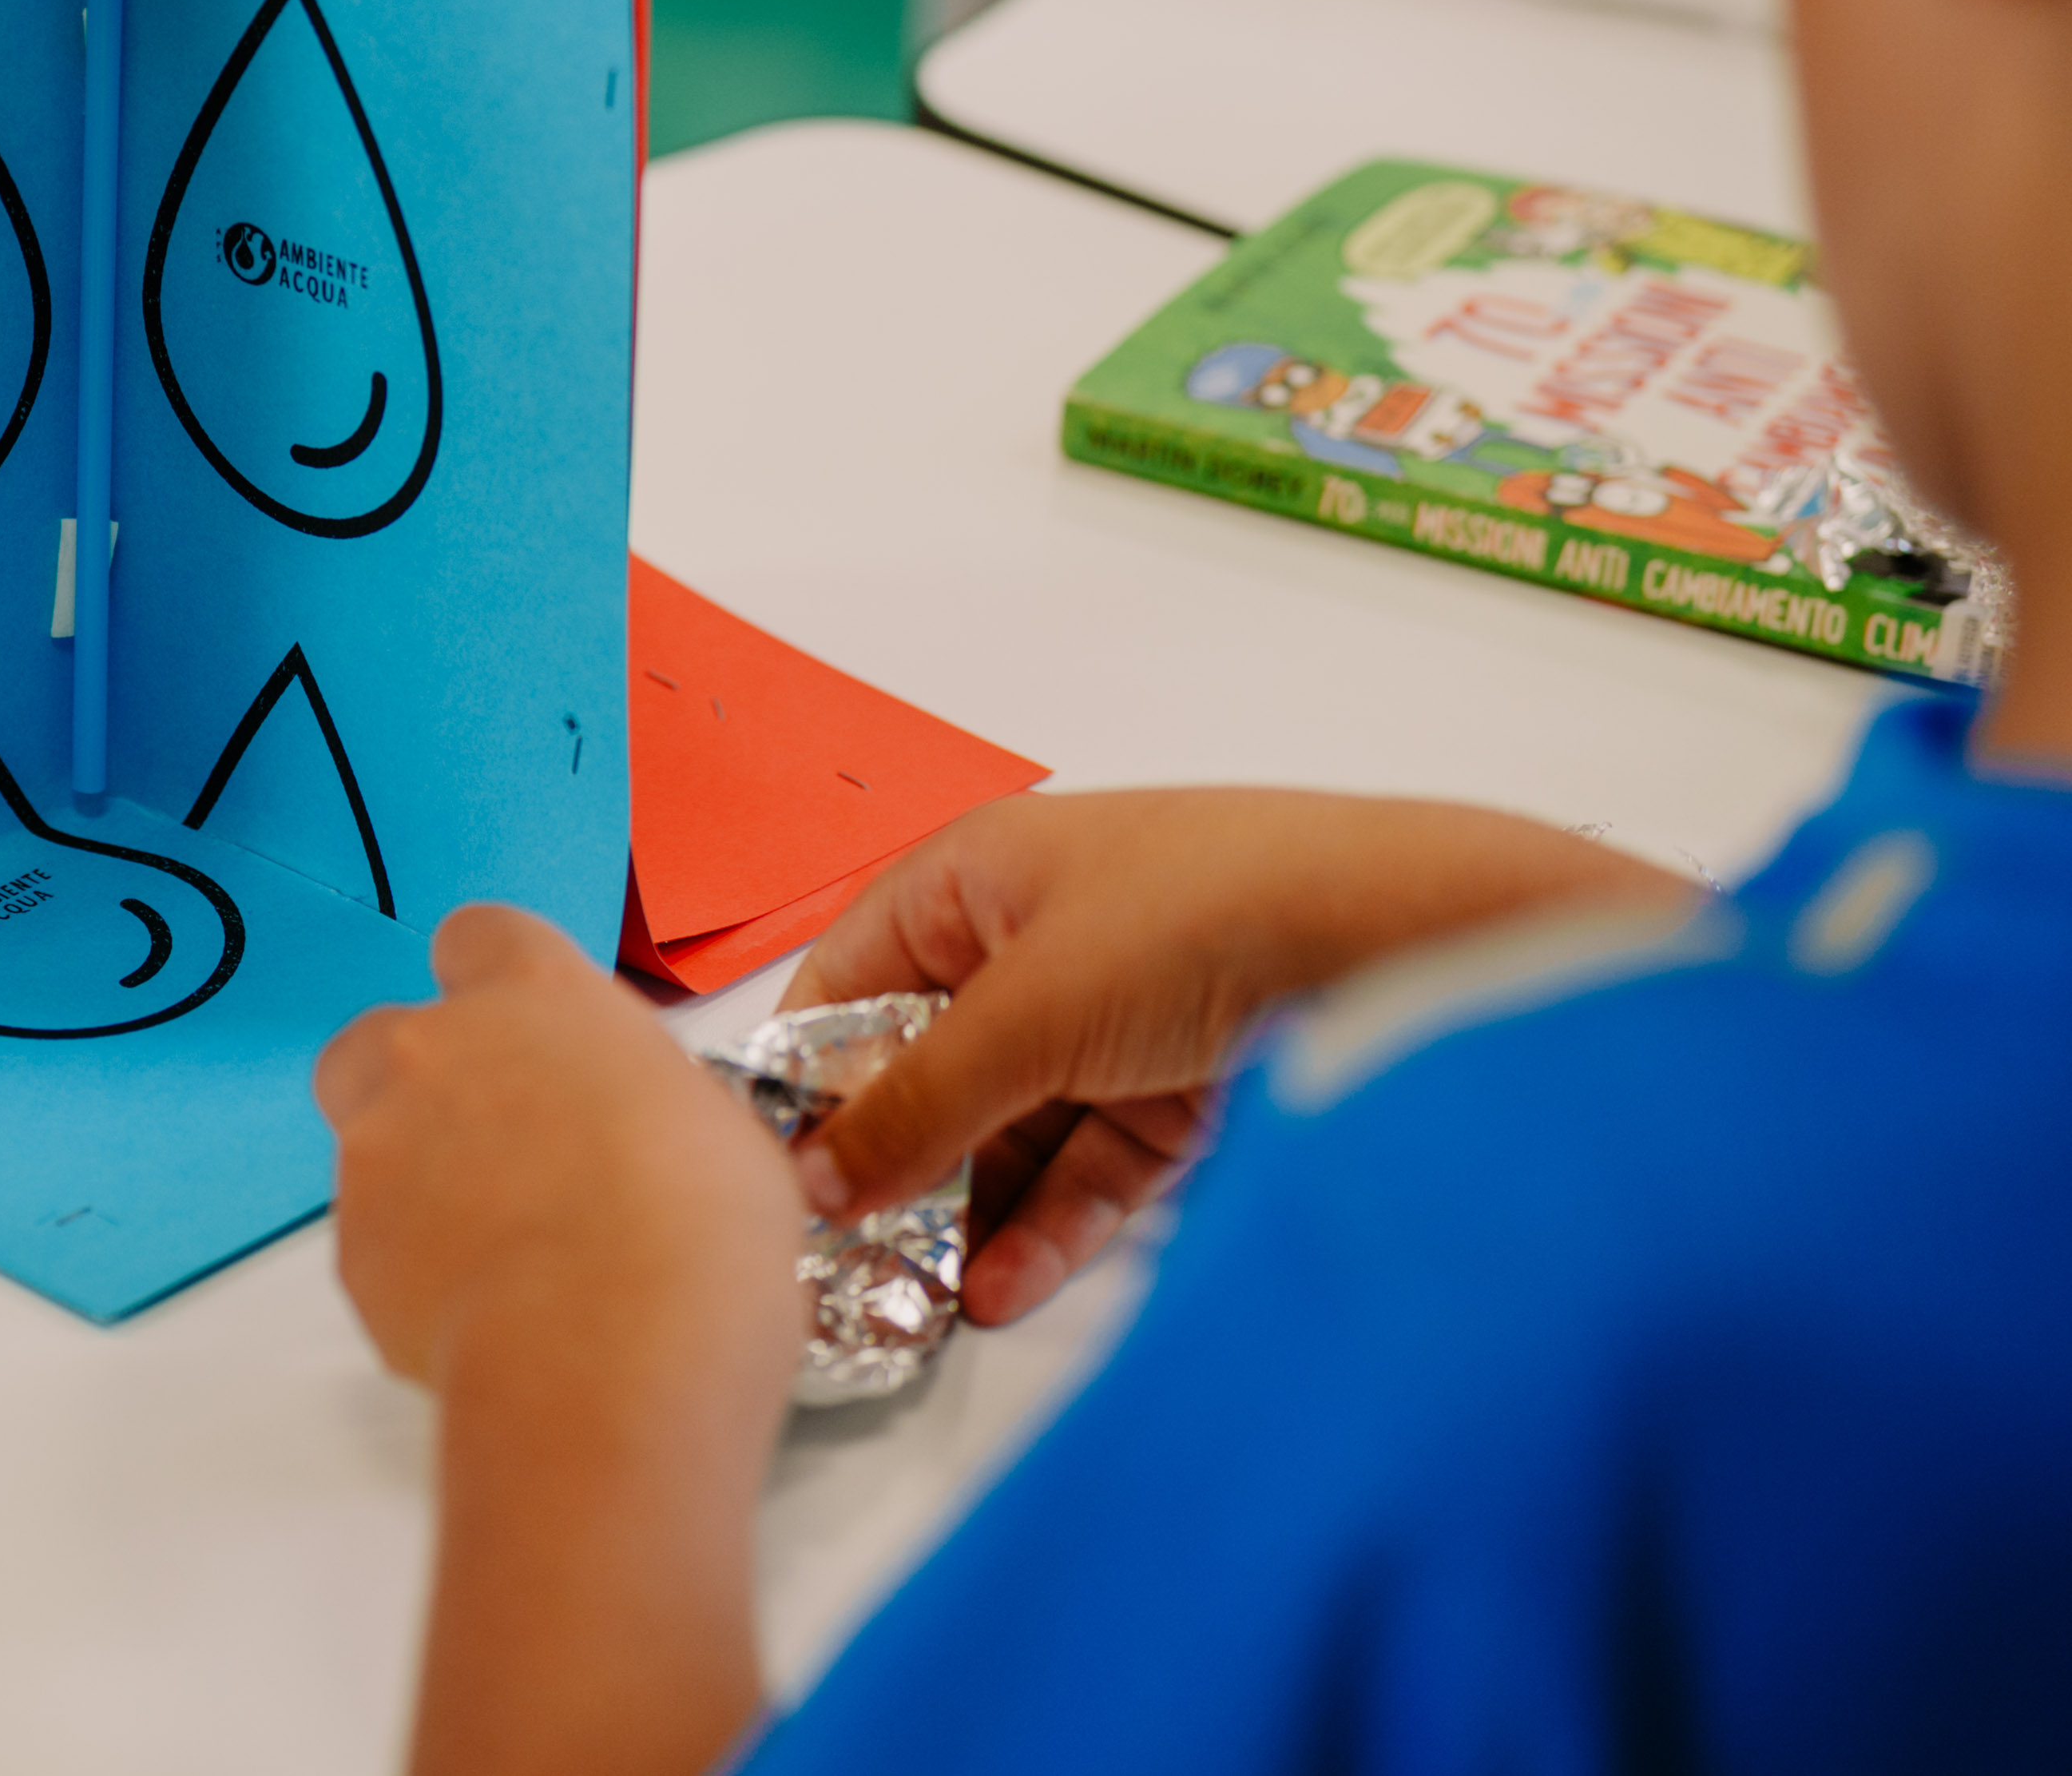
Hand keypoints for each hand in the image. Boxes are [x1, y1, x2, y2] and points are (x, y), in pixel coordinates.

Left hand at [320, 905, 799, 1391]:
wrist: (614, 1353)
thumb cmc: (695, 1232)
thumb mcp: (721, 1131)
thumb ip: (650, 1101)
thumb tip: (644, 1135)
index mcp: (533, 994)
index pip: (483, 937)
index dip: (501, 983)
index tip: (535, 1031)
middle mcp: (433, 1053)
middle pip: (385, 1035)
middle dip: (423, 1079)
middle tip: (500, 1142)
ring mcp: (375, 1150)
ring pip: (364, 1139)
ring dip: (414, 1175)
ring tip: (501, 1246)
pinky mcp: (351, 1251)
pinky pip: (372, 1244)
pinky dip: (415, 1268)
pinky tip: (488, 1310)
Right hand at [784, 790, 1687, 1325]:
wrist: (1403, 932)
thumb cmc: (1197, 918)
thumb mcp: (1027, 1014)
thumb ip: (914, 1105)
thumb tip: (813, 1178)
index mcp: (972, 877)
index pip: (850, 984)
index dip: (810, 1081)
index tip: (782, 1185)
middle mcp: (1033, 937)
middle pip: (929, 1065)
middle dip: (895, 1168)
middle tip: (854, 1272)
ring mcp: (1112, 1012)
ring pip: (1011, 1127)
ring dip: (970, 1213)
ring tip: (926, 1307)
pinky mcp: (1180, 1080)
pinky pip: (1090, 1160)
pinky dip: (1050, 1223)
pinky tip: (1003, 1290)